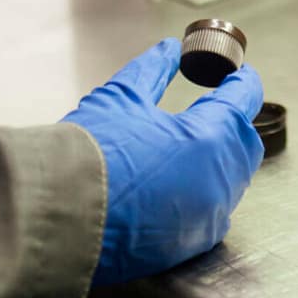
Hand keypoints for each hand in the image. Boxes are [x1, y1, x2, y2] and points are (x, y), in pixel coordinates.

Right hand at [63, 42, 265, 286]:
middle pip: (244, 142)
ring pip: (231, 181)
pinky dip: (202, 193)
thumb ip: (152, 71)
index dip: (242, 82)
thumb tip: (168, 50)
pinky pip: (211, 213)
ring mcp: (206, 218)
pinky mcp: (187, 246)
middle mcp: (219, 181)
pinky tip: (179, 183)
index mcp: (211, 138)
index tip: (238, 74)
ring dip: (219, 158)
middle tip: (215, 106)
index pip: (243, 100)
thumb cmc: (87, 154)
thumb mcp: (120, 98)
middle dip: (233, 122)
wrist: (53, 217)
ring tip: (194, 144)